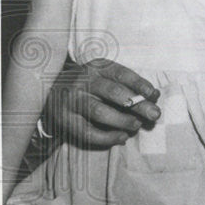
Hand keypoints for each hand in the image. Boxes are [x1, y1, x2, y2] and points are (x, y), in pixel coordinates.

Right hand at [45, 58, 160, 147]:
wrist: (49, 91)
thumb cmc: (89, 85)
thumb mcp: (107, 77)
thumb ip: (130, 85)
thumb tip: (154, 96)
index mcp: (96, 67)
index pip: (121, 73)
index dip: (139, 84)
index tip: (154, 94)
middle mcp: (82, 81)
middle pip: (113, 92)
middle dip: (137, 104)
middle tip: (154, 114)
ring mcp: (71, 100)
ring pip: (99, 111)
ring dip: (122, 120)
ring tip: (136, 125)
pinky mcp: (64, 119)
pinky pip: (87, 131)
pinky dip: (107, 137)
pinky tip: (122, 137)